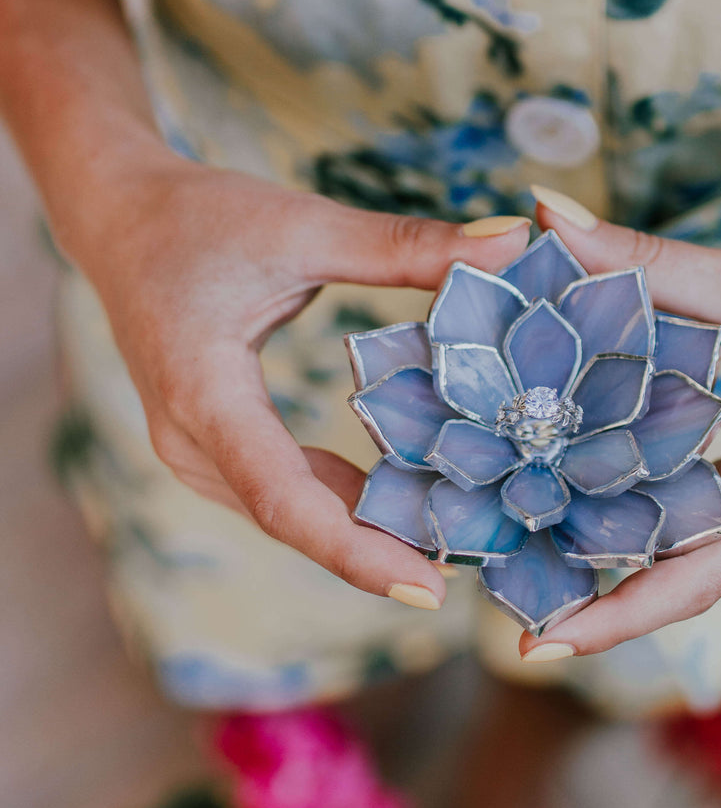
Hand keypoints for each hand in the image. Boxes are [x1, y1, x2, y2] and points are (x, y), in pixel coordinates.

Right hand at [77, 152, 529, 607]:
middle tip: (473, 572)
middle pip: (292, 519)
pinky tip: (405, 503)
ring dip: (364, 532)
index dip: (357, 552)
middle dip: (379, 552)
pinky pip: (281, 491)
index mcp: (204, 393)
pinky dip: (341, 503)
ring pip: (287, 513)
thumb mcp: (305, 226)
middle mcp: (190, 441)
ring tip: (454, 545)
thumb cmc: (203, 217)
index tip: (426, 590)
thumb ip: (406, 244)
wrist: (122, 217)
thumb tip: (511, 240)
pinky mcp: (210, 448)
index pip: (285, 498)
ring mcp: (194, 452)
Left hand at [520, 191, 720, 658]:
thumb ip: (647, 259)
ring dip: (619, 543)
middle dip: (593, 586)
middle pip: (682, 574)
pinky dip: (653, 506)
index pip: (690, 581)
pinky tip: (588, 488)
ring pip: (695, 546)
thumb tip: (546, 218)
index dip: (612, 620)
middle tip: (501, 589)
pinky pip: (714, 518)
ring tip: (525, 546)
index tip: (536, 647)